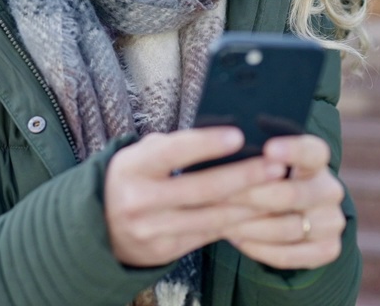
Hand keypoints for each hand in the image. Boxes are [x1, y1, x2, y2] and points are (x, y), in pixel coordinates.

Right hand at [105, 128, 287, 266]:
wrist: (101, 228)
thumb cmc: (133, 179)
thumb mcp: (140, 156)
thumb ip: (174, 146)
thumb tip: (222, 129)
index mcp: (132, 167)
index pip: (173, 152)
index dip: (207, 144)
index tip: (239, 135)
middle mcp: (139, 200)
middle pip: (201, 189)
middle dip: (243, 177)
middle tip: (275, 165)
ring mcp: (152, 229)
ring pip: (211, 216)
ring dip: (250, 203)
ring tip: (278, 188)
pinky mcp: (166, 251)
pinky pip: (210, 235)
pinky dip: (238, 223)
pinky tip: (262, 212)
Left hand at [222, 135, 346, 269]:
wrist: (291, 213)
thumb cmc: (266, 179)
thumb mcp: (263, 163)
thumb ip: (252, 158)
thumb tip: (223, 148)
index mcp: (317, 160)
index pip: (313, 152)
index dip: (293, 150)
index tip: (268, 149)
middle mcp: (330, 190)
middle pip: (293, 194)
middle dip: (252, 196)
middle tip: (219, 196)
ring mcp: (332, 221)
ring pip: (288, 228)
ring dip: (250, 226)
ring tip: (221, 221)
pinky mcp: (328, 249)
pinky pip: (290, 255)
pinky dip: (260, 249)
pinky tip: (237, 240)